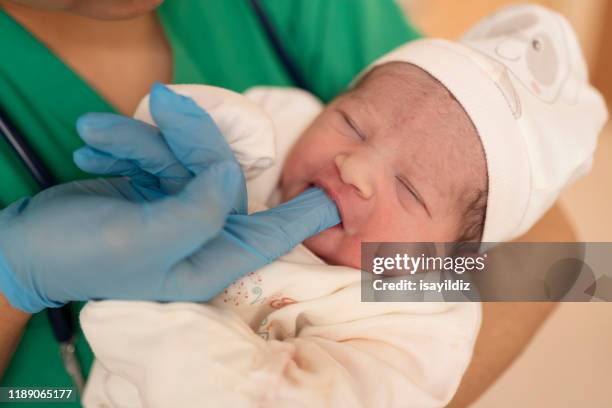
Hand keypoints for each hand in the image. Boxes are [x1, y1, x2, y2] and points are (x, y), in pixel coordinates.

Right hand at [0, 86, 339, 312]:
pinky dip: (127, 141)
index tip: (335, 197)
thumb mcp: (141, 239)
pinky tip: (94, 144)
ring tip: (95, 136)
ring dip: (141, 138)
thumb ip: (197, 210)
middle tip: (158, 104)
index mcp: (209, 260)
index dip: (304, 216)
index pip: (271, 236)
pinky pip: (160, 153)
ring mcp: (180, 210)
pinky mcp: (158, 188)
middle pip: (223, 175)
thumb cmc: (81, 255)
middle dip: (190, 137)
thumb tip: (228, 174)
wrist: (26, 248)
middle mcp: (202, 236)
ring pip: (187, 156)